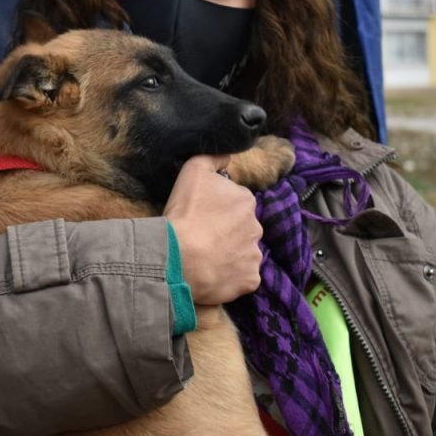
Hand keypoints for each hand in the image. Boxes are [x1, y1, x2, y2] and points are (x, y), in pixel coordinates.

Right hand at [164, 154, 262, 304]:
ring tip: (204, 259)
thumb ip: (213, 158)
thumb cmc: (185, 213)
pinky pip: (243, 277)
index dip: (216, 210)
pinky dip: (230, 277)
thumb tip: (228, 155)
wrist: (179, 257)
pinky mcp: (251, 280)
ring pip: (243, 253)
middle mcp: (256, 226)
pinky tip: (212, 275)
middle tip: (201, 238)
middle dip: (226, 232)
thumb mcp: (193, 171)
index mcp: (246, 200)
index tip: (200, 217)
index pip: (235, 203)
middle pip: (241, 228)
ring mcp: (255, 255)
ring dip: (229, 255)